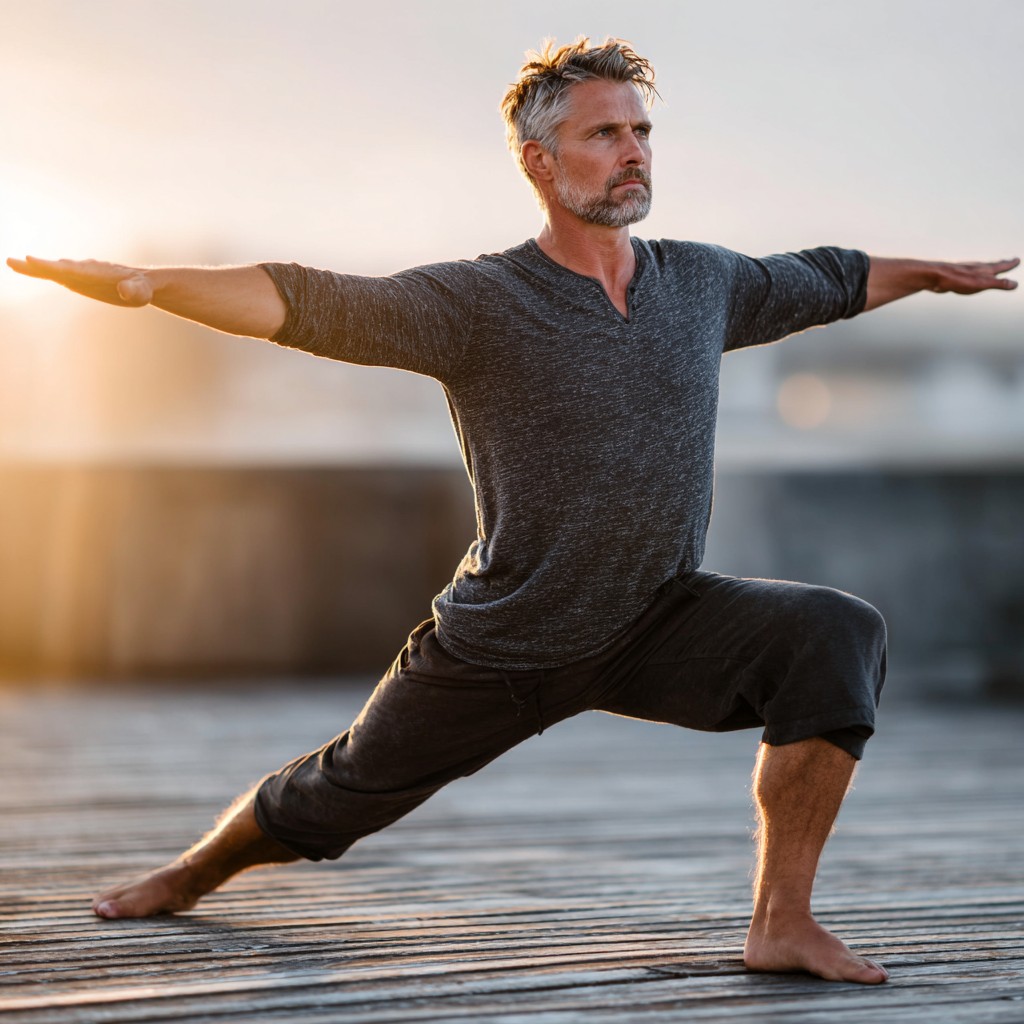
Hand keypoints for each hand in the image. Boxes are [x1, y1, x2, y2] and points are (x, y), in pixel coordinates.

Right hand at [6, 255, 154, 306]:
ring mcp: (80, 274)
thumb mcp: (143, 292)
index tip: (32, 260)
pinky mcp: (79, 280)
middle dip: (39, 266)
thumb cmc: (145, 288)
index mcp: (98, 272)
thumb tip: (125, 291)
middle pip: (58, 267)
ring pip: (54, 269)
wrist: (144, 284)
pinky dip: (41, 271)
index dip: (53, 266)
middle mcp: (86, 270)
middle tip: (14, 261)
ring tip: (12, 262)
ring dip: (34, 267)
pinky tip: (26, 267)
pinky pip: (57, 275)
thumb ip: (135, 290)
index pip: (72, 269)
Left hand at [930, 258, 1017, 294]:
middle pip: (992, 265)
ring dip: (989, 268)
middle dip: (1002, 264)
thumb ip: (998, 284)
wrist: (936, 277)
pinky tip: (970, 277)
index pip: (1001, 266)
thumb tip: (1015, 284)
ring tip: (991, 268)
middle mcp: (977, 268)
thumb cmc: (959, 280)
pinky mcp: (956, 276)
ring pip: (981, 269)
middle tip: (1009, 260)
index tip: (1017, 259)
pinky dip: (975, 274)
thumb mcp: (982, 283)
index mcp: (985, 270)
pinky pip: (970, 275)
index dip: (1010, 264)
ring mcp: (967, 271)